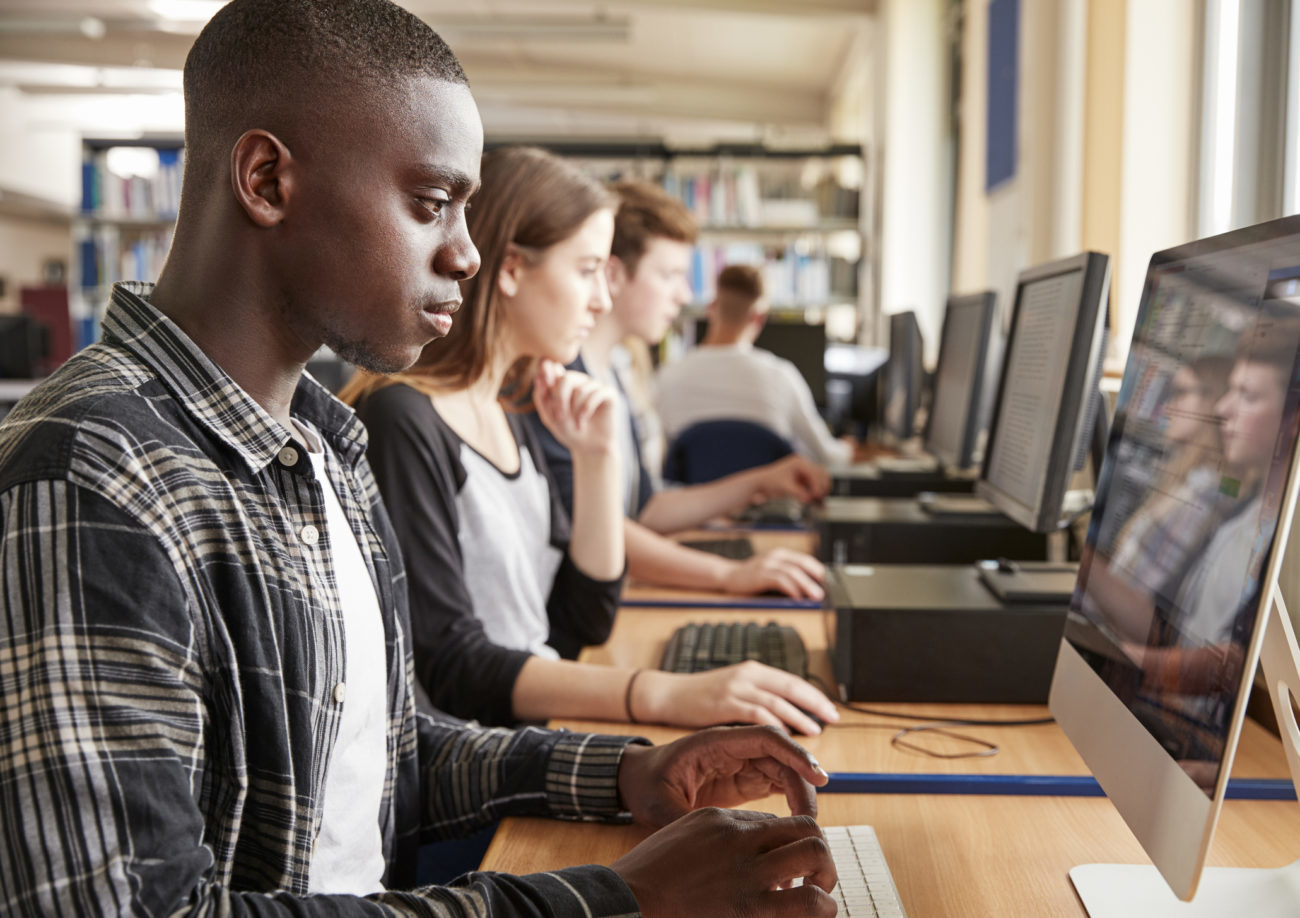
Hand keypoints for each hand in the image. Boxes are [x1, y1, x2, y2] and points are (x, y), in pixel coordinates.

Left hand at [531, 360, 615, 457]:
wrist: (590, 449)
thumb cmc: (570, 432)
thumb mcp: (549, 417)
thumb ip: (542, 398)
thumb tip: (539, 377)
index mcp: (564, 384)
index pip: (554, 367)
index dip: (547, 368)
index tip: (543, 378)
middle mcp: (580, 382)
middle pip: (567, 378)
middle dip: (560, 399)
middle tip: (560, 417)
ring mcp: (595, 387)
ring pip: (581, 389)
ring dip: (575, 410)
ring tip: (576, 425)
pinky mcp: (609, 394)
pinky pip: (597, 394)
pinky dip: (587, 409)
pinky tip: (583, 422)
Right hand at [611, 808, 836, 917]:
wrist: (627, 903)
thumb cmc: (648, 878)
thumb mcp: (681, 837)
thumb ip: (718, 837)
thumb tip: (754, 844)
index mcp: (720, 819)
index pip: (775, 822)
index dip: (785, 846)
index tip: (782, 870)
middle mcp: (740, 839)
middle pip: (806, 827)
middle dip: (818, 852)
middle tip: (813, 878)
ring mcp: (748, 873)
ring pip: (815, 853)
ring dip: (825, 875)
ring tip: (818, 895)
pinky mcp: (750, 909)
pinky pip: (807, 902)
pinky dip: (821, 907)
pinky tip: (812, 914)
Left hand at [616, 724, 829, 825]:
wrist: (637, 781)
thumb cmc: (646, 784)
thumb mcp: (659, 805)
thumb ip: (685, 821)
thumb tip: (711, 845)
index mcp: (715, 742)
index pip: (765, 737)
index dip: (795, 753)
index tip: (817, 776)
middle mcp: (734, 748)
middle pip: (781, 754)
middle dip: (803, 780)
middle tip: (811, 818)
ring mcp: (741, 763)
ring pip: (784, 769)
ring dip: (800, 792)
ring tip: (806, 825)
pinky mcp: (744, 779)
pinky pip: (777, 782)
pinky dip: (792, 798)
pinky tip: (797, 822)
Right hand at [633, 662, 839, 735]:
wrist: (668, 695)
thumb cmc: (701, 698)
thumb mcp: (733, 693)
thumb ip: (757, 704)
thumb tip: (786, 728)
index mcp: (753, 671)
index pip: (792, 681)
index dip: (814, 696)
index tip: (831, 710)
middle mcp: (748, 675)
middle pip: (790, 688)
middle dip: (815, 704)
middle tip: (833, 719)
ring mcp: (736, 688)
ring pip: (777, 702)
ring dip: (799, 718)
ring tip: (815, 731)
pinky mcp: (725, 703)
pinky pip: (757, 714)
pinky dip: (774, 726)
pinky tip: (785, 739)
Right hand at [722, 548, 825, 600]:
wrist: (728, 576)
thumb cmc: (753, 577)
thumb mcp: (773, 572)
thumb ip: (788, 576)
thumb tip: (811, 589)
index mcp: (782, 555)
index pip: (806, 560)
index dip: (819, 571)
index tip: (830, 584)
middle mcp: (776, 556)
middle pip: (802, 564)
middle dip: (816, 578)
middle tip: (826, 591)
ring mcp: (767, 564)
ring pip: (792, 572)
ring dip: (806, 585)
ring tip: (816, 597)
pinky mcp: (760, 574)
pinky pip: (779, 580)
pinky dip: (791, 588)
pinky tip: (797, 597)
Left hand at [750, 455, 831, 503]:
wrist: (762, 483)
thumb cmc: (770, 482)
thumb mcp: (784, 488)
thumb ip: (798, 493)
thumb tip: (809, 499)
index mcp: (799, 462)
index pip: (814, 473)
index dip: (817, 485)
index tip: (817, 496)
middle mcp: (804, 464)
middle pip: (821, 474)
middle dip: (822, 487)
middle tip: (820, 499)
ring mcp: (805, 471)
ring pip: (821, 478)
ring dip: (822, 489)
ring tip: (819, 500)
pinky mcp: (804, 478)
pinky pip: (816, 484)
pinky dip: (817, 491)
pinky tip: (816, 500)